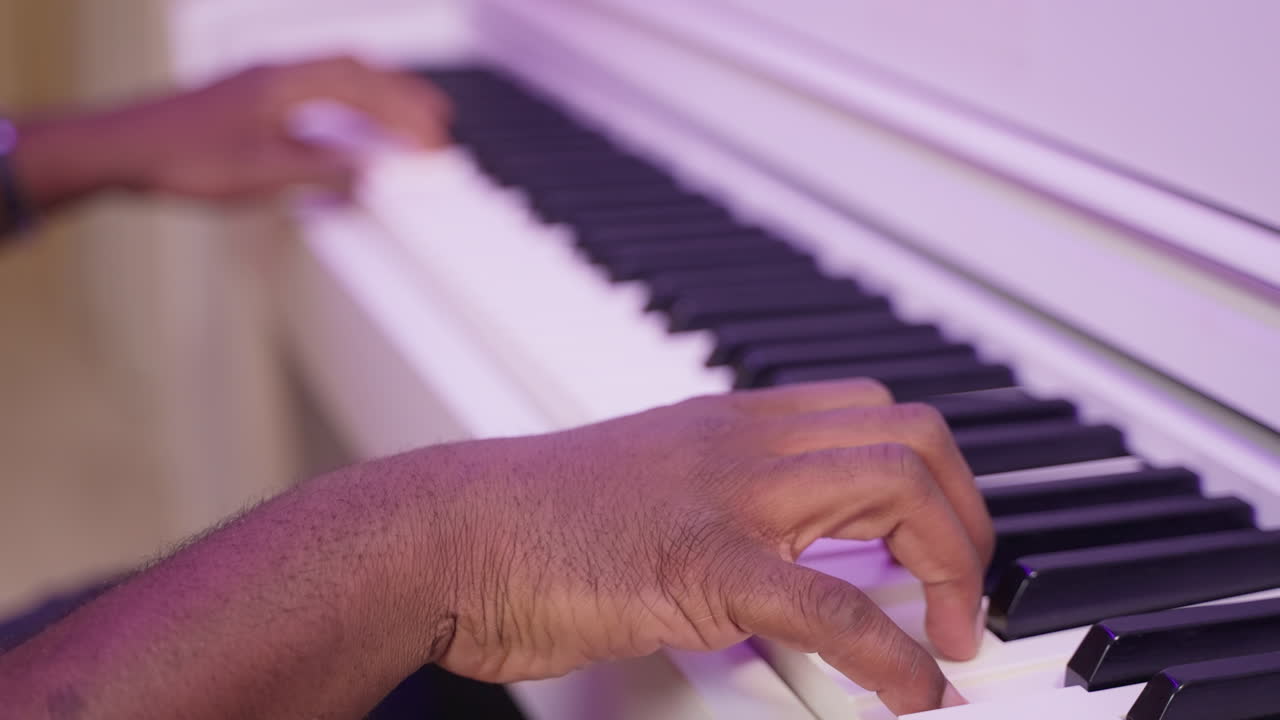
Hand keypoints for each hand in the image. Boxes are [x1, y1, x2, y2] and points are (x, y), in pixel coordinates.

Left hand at [12, 57, 450, 210]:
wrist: (120, 149)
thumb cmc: (179, 156)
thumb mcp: (263, 174)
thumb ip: (322, 169)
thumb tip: (368, 171)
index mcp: (285, 84)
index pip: (363, 91)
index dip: (406, 115)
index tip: (434, 141)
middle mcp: (277, 74)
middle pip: (357, 72)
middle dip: (403, 95)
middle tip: (439, 119)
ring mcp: (263, 83)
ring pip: (336, 74)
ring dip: (377, 93)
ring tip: (406, 117)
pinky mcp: (251, 98)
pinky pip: (315, 87)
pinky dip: (348, 100)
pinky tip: (348, 124)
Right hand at [412, 379, 993, 714]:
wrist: (446, 533)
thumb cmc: (532, 522)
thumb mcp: (650, 490)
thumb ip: (722, 507)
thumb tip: (783, 569)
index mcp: (732, 424)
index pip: (875, 412)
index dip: (934, 477)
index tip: (939, 546)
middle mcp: (744, 444)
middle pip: (912, 435)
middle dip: (968, 517)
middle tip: (961, 593)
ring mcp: (727, 496)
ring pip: (896, 486)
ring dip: (955, 568)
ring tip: (951, 634)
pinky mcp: (702, 566)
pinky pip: (833, 603)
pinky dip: (895, 655)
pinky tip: (913, 690)